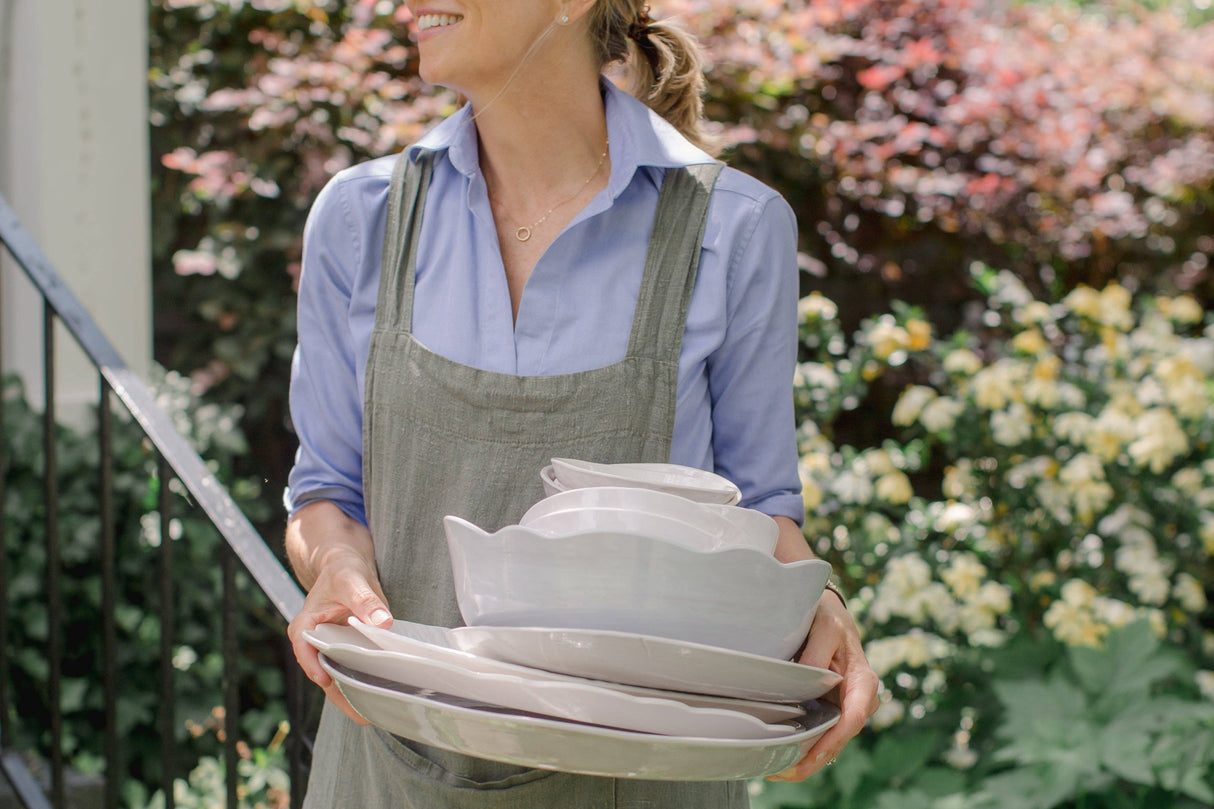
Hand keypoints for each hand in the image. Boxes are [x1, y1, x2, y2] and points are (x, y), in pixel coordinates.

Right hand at [286, 553, 392, 724]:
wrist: (345, 565)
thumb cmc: (342, 570)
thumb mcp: (351, 579)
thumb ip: (365, 600)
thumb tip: (382, 622)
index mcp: (306, 626)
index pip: (305, 649)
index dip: (313, 666)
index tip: (326, 680)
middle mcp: (314, 642)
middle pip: (324, 673)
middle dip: (341, 696)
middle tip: (363, 715)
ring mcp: (330, 648)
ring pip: (338, 678)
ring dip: (353, 696)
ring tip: (373, 716)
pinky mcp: (345, 650)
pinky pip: (352, 670)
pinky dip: (363, 683)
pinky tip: (380, 698)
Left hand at [767, 590, 879, 780]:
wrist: (831, 617)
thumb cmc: (830, 621)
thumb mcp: (826, 628)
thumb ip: (817, 652)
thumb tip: (806, 676)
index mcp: (863, 682)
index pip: (853, 717)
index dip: (834, 738)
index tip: (814, 753)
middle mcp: (859, 701)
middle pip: (840, 737)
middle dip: (815, 758)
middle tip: (784, 771)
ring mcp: (846, 708)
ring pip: (830, 741)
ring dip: (807, 759)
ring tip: (778, 771)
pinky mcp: (832, 711)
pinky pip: (821, 734)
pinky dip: (805, 749)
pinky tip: (783, 761)